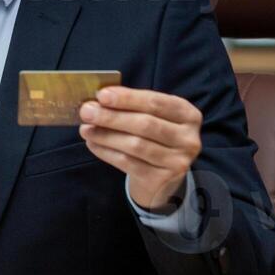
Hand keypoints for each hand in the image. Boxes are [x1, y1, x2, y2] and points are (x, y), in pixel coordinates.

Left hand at [78, 86, 202, 211]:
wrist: (161, 178)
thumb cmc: (152, 138)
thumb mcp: (150, 118)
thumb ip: (130, 106)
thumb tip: (98, 100)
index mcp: (188, 115)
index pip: (156, 102)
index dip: (128, 98)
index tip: (101, 95)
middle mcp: (188, 138)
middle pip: (146, 124)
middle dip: (112, 117)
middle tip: (86, 112)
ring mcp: (178, 161)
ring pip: (135, 145)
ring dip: (105, 135)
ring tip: (85, 129)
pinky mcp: (161, 179)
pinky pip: (128, 162)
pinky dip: (106, 152)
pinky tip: (92, 144)